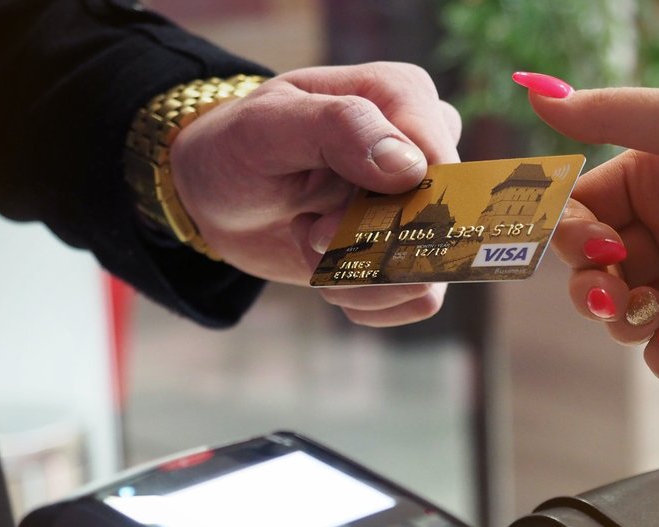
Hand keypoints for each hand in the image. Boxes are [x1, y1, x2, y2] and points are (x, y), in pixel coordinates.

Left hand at [170, 62, 460, 326]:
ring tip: (310, 245)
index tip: (320, 223)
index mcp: (403, 96)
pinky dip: (366, 298)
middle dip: (364, 247)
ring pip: (430, 271)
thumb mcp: (267, 126)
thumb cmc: (239, 146)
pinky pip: (421, 298)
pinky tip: (328, 270)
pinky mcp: (411, 248)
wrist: (219, 194)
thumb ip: (338, 127)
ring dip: (359, 277)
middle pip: (438, 225)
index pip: (440, 168)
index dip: (389, 212)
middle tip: (307, 232)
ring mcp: (422, 200)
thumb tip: (409, 167)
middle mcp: (426, 145)